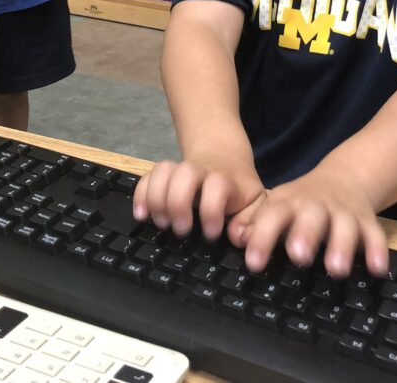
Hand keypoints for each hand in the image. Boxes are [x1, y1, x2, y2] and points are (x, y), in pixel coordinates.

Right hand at [132, 155, 263, 241]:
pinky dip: (140, 194)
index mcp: (226, 180)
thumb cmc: (239, 190)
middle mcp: (201, 171)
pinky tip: (141, 216)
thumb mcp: (255, 203)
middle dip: (179, 203)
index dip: (212, 209)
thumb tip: (238, 237)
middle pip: (186, 173)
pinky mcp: (163, 174)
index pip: (218, 185)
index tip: (212, 233)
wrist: (224, 158)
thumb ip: (252, 221)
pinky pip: (147, 176)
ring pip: (163, 171)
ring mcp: (179, 170)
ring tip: (162, 224)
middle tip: (182, 230)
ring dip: (157, 199)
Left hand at [227, 167, 389, 277]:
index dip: (262, 239)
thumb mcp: (277, 207)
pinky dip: (377, 251)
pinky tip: (377, 270)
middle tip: (298, 256)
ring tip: (336, 269)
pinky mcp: (368, 221)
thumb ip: (257, 224)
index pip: (272, 217)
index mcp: (289, 203)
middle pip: (311, 217)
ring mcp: (344, 213)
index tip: (254, 264)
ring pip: (344, 226)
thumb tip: (237, 238)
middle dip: (305, 235)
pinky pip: (375, 235)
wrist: (345, 178)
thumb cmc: (302, 203)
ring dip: (341, 246)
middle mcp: (317, 206)